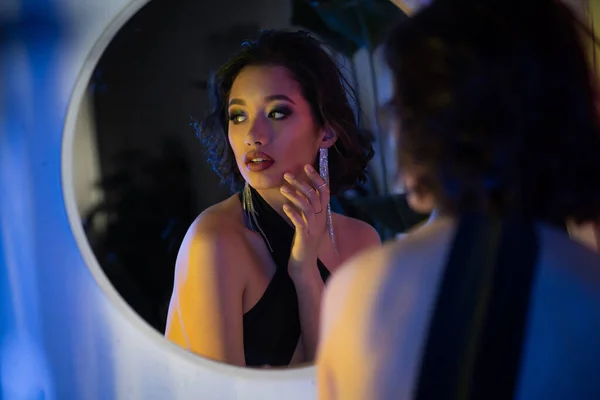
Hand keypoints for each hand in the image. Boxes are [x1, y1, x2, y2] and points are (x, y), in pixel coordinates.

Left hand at [280, 164, 329, 278]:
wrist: (304, 267)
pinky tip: (284, 207)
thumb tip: (299, 192)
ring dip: (295, 196)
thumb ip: (306, 209)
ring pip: (308, 207)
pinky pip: (300, 222)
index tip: (307, 166)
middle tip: (287, 175)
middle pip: (315, 196)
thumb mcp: (307, 224)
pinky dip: (293, 213)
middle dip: (302, 183)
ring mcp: (313, 229)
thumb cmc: (303, 244)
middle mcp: (320, 220)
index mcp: (322, 215)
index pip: (324, 191)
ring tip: (282, 189)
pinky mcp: (305, 238)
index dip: (317, 178)